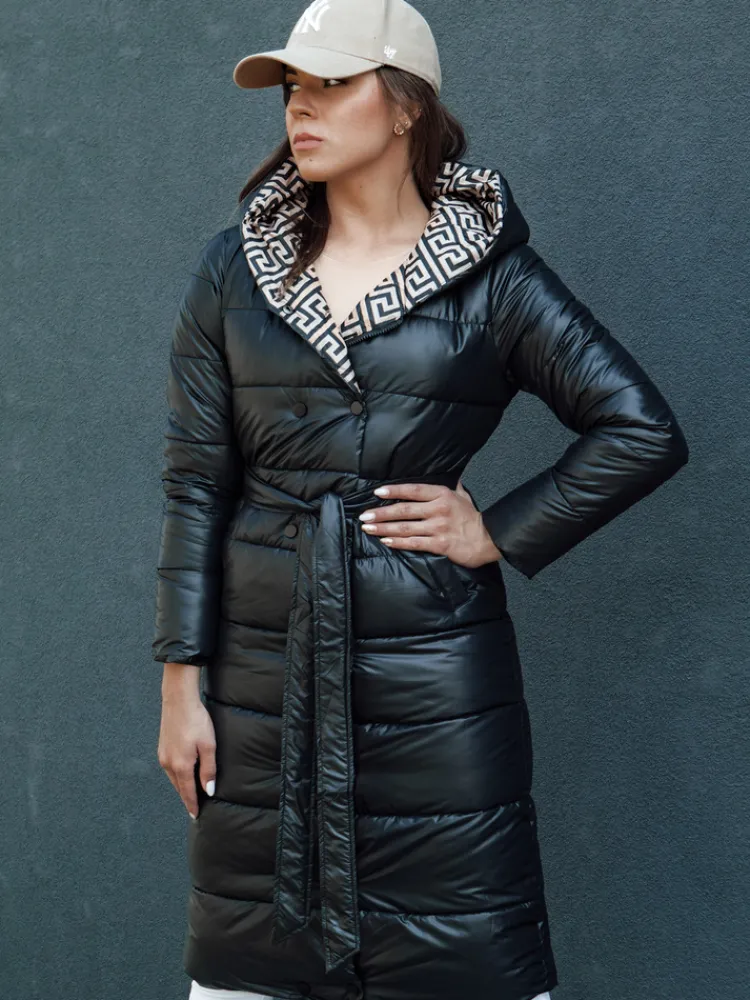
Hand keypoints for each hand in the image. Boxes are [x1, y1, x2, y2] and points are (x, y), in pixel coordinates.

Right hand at [158, 664, 215, 819]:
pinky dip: (177, 775)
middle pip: (179, 787)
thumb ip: (208, 770)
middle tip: (195, 808)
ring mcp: (163, 756)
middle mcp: (168, 764)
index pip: (187, 792)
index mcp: (181, 766)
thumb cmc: (196, 721)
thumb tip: (209, 791)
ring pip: (174, 778)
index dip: (193, 805)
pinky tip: (183, 774)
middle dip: (187, 798)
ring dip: (182, 786)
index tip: (196, 816)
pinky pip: (170, 768)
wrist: (178, 700)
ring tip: (191, 794)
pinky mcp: (162, 748)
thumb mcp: (209, 746)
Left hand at [358, 479, 503, 568]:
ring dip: (384, 528)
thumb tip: (452, 475)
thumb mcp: (464, 497)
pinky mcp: (440, 544)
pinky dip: (398, 542)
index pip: (413, 490)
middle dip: (381, 512)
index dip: (394, 490)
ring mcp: (438, 527)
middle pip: (404, 510)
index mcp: (442, 496)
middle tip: (364, 515)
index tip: (378, 492)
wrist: (490, 539)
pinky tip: (385, 541)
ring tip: (368, 528)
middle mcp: (438, 510)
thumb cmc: (475, 519)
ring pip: (405, 527)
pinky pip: (414, 543)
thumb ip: (453, 487)